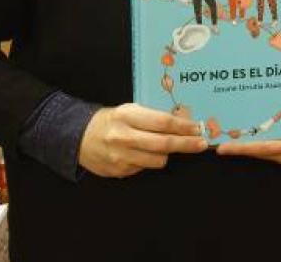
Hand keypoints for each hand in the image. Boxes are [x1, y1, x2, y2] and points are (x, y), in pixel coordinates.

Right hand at [79, 104, 207, 177]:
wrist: (79, 137)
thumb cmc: (111, 120)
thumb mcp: (130, 110)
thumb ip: (152, 116)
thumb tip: (183, 121)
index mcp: (127, 116)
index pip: (162, 122)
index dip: (183, 126)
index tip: (197, 129)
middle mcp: (123, 136)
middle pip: (163, 144)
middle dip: (186, 144)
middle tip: (202, 144)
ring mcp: (121, 157)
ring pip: (157, 160)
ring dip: (166, 154)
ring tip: (165, 146)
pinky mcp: (119, 171)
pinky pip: (144, 168)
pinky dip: (149, 161)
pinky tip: (143, 153)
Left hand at [215, 66, 280, 167]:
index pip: (267, 148)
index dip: (245, 148)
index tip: (225, 147)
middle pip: (258, 152)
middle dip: (237, 146)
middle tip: (213, 139)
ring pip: (261, 153)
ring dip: (243, 145)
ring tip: (221, 135)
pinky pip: (267, 151)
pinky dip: (254, 144)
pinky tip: (241, 134)